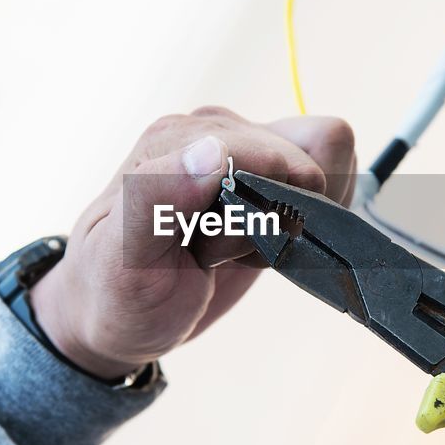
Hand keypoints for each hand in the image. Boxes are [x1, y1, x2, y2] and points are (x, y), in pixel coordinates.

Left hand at [29, 107, 355, 379]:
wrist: (116, 313)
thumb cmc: (118, 293)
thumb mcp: (125, 259)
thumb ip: (160, 198)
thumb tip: (214, 151)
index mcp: (178, 141)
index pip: (274, 152)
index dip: (272, 207)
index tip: (232, 249)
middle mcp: (211, 131)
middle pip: (313, 146)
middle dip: (288, 209)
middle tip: (235, 250)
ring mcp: (239, 147)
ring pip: (328, 153)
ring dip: (300, 211)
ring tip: (247, 246)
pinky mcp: (260, 168)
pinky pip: (326, 170)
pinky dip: (308, 213)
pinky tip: (260, 242)